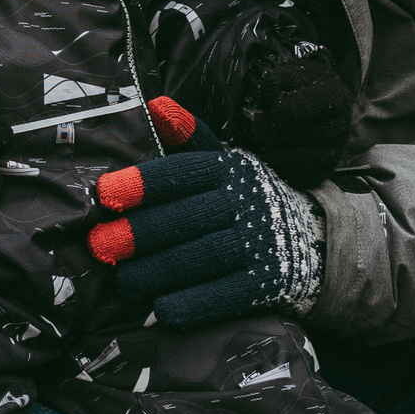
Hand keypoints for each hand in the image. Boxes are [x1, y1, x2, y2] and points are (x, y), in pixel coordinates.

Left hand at [87, 98, 321, 327]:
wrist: (314, 241)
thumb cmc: (245, 199)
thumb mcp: (224, 162)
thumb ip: (188, 137)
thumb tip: (155, 104)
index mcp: (230, 168)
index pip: (183, 171)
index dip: (143, 183)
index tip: (105, 194)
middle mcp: (247, 202)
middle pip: (188, 217)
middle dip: (140, 233)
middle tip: (100, 245)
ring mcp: (261, 244)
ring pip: (202, 257)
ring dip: (157, 271)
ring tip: (124, 281)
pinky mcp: (268, 283)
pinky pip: (226, 295)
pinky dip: (192, 303)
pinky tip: (161, 309)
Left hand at [237, 52, 354, 188]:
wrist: (318, 99)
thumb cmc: (300, 85)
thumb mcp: (289, 72)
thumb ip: (276, 80)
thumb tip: (270, 98)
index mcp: (334, 96)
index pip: (296, 109)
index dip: (277, 110)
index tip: (273, 106)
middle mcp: (340, 126)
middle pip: (293, 137)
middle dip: (267, 131)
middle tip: (260, 124)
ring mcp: (335, 152)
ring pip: (295, 162)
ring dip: (271, 152)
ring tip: (265, 142)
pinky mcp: (325, 171)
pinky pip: (300, 181)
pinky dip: (282, 171)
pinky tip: (275, 155)